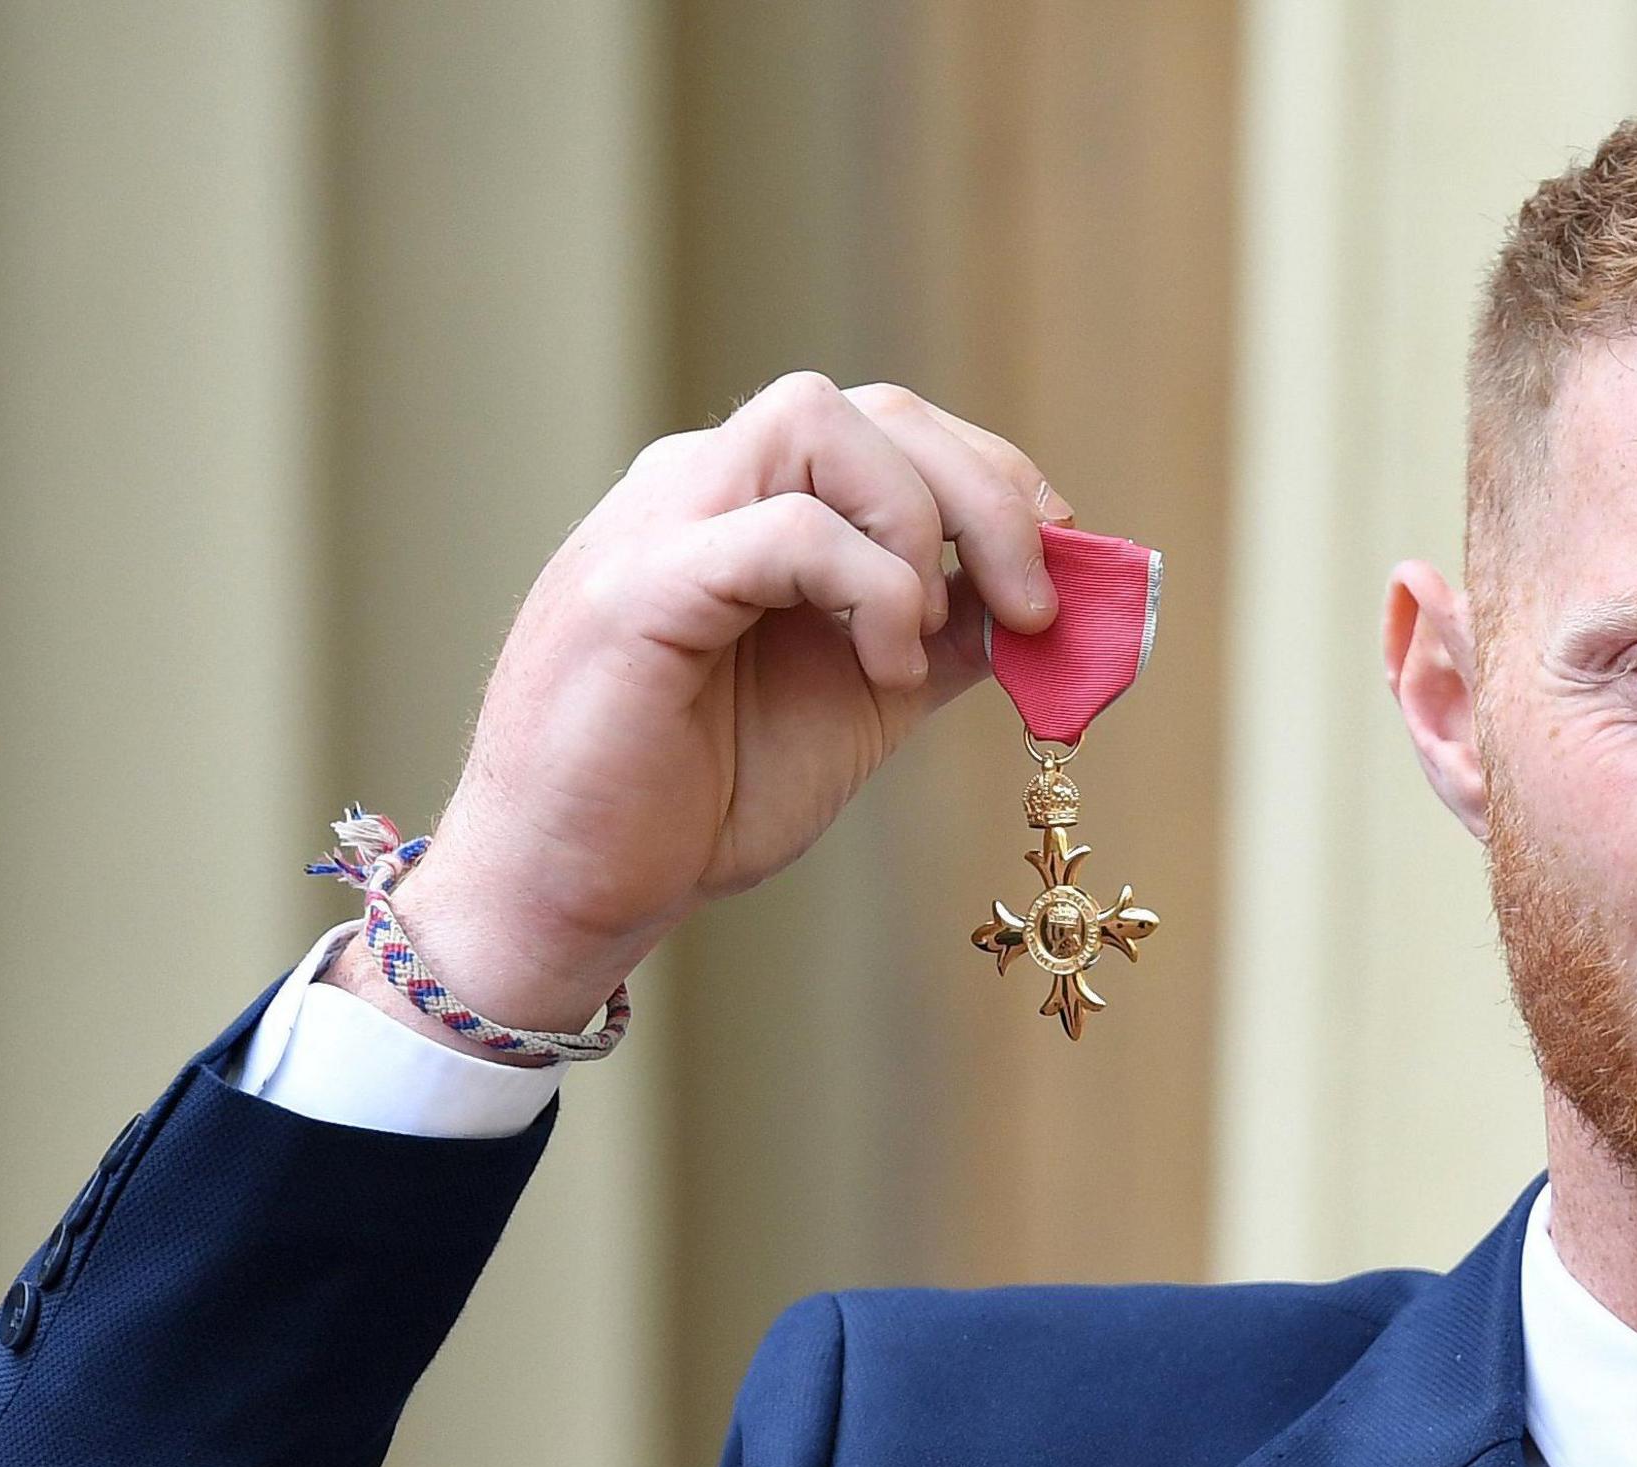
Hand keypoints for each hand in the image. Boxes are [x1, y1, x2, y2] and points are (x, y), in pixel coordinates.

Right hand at [332, 372, 1068, 1047]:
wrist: (574, 890)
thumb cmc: (700, 799)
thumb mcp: (863, 704)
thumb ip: (946, 640)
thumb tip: (1053, 607)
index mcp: (752, 507)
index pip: (891, 427)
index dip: (994, 478)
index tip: (1063, 564)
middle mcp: (701, 489)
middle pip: (870, 406)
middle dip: (986, 491)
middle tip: (1037, 605)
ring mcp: (660, 525)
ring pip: (813, 419)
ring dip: (916, 525)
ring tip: (925, 641)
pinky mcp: (636, 589)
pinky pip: (778, 527)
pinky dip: (865, 586)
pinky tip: (885, 671)